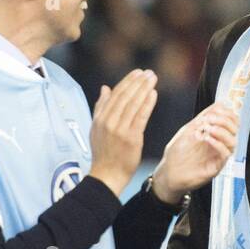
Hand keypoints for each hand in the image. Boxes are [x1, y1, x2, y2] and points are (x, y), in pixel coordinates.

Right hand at [88, 70, 157, 196]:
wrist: (106, 175)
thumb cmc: (103, 153)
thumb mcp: (96, 129)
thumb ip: (100, 107)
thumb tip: (105, 88)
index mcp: (100, 118)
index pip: (115, 95)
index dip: (127, 82)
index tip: (137, 73)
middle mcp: (108, 122)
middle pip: (125, 97)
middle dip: (137, 82)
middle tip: (149, 72)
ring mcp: (119, 130)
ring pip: (133, 104)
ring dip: (144, 89)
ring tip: (153, 78)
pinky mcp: (131, 138)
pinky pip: (140, 116)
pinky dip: (147, 103)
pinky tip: (153, 94)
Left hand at [150, 103, 239, 203]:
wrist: (168, 173)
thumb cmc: (177, 153)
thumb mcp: (188, 130)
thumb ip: (202, 118)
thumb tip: (218, 104)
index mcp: (215, 134)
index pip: (231, 121)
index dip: (227, 113)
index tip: (216, 110)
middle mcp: (219, 144)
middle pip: (235, 129)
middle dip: (225, 120)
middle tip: (210, 119)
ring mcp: (218, 155)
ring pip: (233, 141)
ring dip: (222, 131)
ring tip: (208, 129)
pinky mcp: (216, 167)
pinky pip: (225, 154)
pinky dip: (218, 144)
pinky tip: (207, 139)